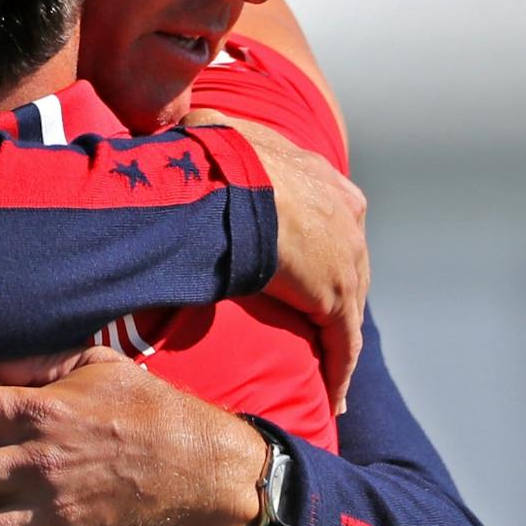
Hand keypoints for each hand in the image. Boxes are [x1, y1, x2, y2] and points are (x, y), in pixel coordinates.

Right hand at [184, 108, 367, 412]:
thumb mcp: (215, 132)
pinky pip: (343, 345)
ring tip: (329, 376)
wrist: (232, 183)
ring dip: (338, 343)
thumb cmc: (217, 155)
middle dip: (334, 297)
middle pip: (347, 267)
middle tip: (316, 327)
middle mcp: (347, 218)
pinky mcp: (337, 298)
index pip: (329, 222)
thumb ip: (206, 135)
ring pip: (349, 310)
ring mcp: (348, 260)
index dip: (318, 248)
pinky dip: (339, 373)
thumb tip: (176, 126)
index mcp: (325, 181)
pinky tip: (334, 399)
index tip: (303, 269)